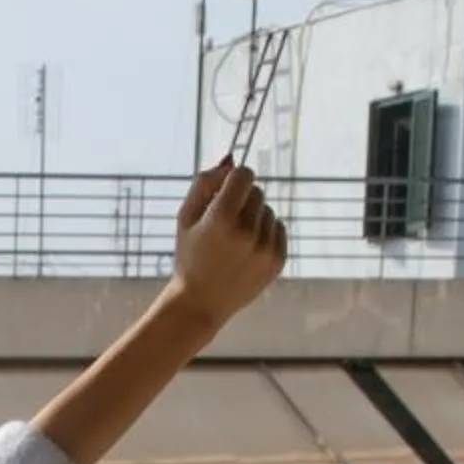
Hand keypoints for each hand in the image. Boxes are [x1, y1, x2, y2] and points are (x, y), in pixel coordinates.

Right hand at [168, 160, 286, 334]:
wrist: (200, 304)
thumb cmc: (190, 258)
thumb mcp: (185, 218)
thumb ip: (204, 182)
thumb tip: (230, 159)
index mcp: (221, 219)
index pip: (244, 174)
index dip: (233, 180)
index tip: (225, 192)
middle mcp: (246, 233)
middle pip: (257, 191)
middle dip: (242, 201)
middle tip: (225, 224)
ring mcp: (265, 248)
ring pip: (268, 211)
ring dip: (254, 219)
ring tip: (235, 243)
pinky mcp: (277, 260)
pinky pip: (278, 228)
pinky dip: (265, 234)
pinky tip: (247, 251)